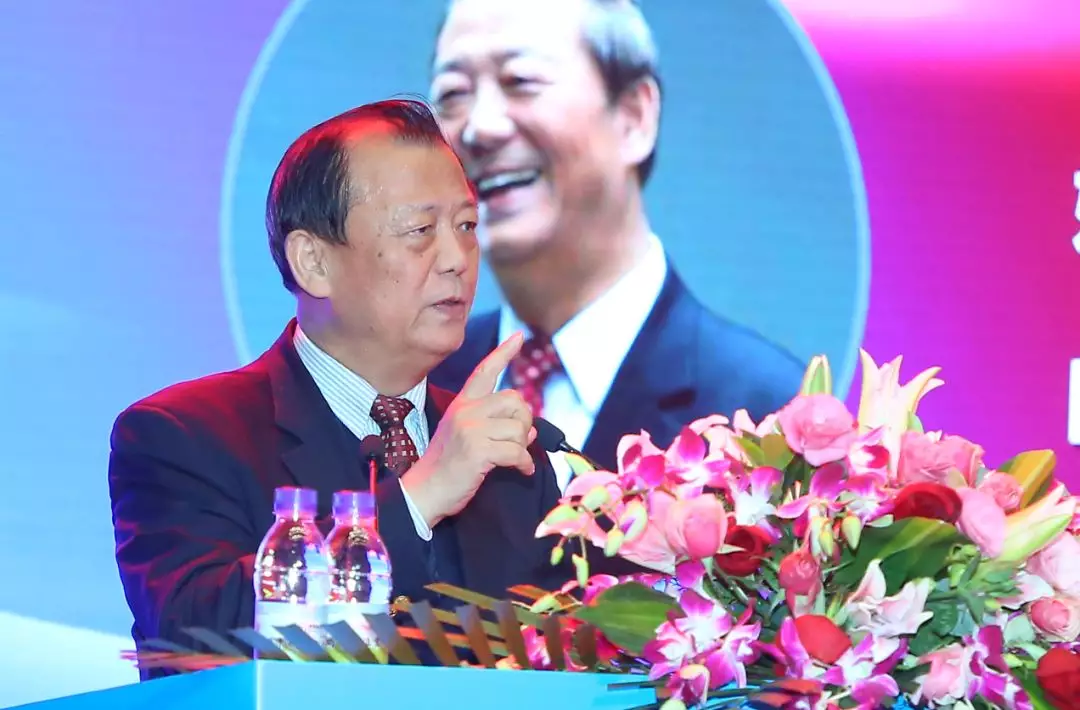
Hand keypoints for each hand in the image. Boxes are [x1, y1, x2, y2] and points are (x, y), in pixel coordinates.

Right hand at [402, 332, 536, 526]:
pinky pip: (517, 451)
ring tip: (512, 458)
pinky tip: (521, 470)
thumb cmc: (447, 466)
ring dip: (523, 446)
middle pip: (515, 401)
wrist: (424, 492)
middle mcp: (466, 410)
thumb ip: (493, 424)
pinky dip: (524, 463)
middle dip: (524, 422)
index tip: (518, 337)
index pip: (484, 371)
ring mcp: (470, 429)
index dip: (503, 353)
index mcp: (461, 404)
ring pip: (519, 428)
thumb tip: (531, 427)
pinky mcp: (478, 450)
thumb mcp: (464, 435)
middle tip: (518, 440)